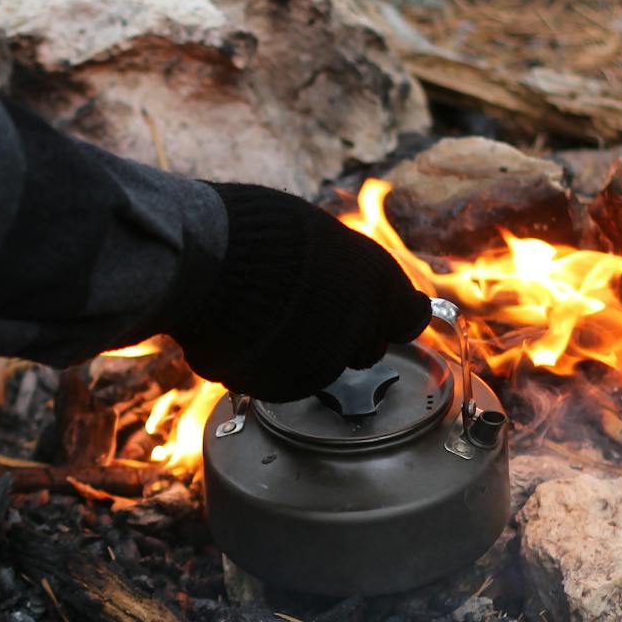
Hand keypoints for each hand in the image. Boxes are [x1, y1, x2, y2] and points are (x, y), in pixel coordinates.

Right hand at [163, 182, 432, 401]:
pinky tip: (248, 337)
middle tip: (311, 311)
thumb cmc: (259, 233)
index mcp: (378, 284)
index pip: (411, 317)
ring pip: (325, 368)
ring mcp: (323, 364)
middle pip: (367, 348)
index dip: (394, 315)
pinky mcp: (283, 388)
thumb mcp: (319, 235)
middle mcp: (359, 328)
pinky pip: (284, 380)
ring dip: (306, 351)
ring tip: (270, 320)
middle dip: (347, 336)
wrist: (210, 264)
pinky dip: (270, 365)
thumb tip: (347, 276)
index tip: (385, 313)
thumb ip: (345, 267)